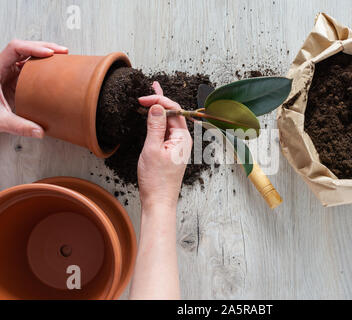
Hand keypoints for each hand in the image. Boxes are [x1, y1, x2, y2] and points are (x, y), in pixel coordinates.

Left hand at [0, 39, 67, 136]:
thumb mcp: (0, 119)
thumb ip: (19, 126)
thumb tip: (39, 131)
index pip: (15, 49)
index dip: (34, 48)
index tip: (49, 53)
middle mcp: (2, 67)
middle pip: (25, 47)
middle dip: (45, 47)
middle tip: (62, 51)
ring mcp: (8, 72)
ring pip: (28, 55)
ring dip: (45, 53)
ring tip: (61, 56)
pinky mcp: (13, 79)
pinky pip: (29, 66)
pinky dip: (43, 64)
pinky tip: (53, 67)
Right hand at [137, 81, 191, 209]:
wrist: (158, 201)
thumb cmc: (156, 180)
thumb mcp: (152, 149)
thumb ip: (155, 126)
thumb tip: (157, 106)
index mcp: (183, 137)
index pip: (174, 110)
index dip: (159, 100)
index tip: (143, 99)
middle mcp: (183, 139)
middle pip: (173, 113)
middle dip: (160, 100)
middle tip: (147, 90)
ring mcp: (178, 145)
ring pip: (169, 121)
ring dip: (160, 108)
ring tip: (152, 93)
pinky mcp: (171, 150)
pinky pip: (166, 130)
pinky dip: (158, 120)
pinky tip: (154, 113)